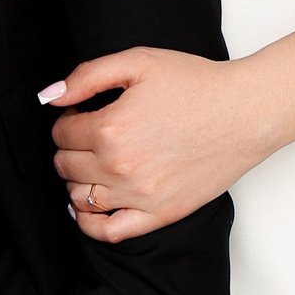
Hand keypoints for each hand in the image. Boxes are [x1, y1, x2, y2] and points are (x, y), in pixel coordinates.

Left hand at [47, 47, 276, 238]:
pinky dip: (89, 223)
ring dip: (77, 179)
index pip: (61, 133)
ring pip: (79, 198)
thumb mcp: (138, 62)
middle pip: (65, 165)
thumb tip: (49, 96)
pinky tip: (87, 208)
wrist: (245, 112)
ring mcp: (140, 196)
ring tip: (93, 163)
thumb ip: (87, 76)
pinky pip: (109, 232)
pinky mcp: (160, 214)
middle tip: (89, 135)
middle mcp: (120, 167)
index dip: (67, 119)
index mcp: (111, 128)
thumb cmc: (197, 84)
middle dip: (69, 148)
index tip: (82, 113)